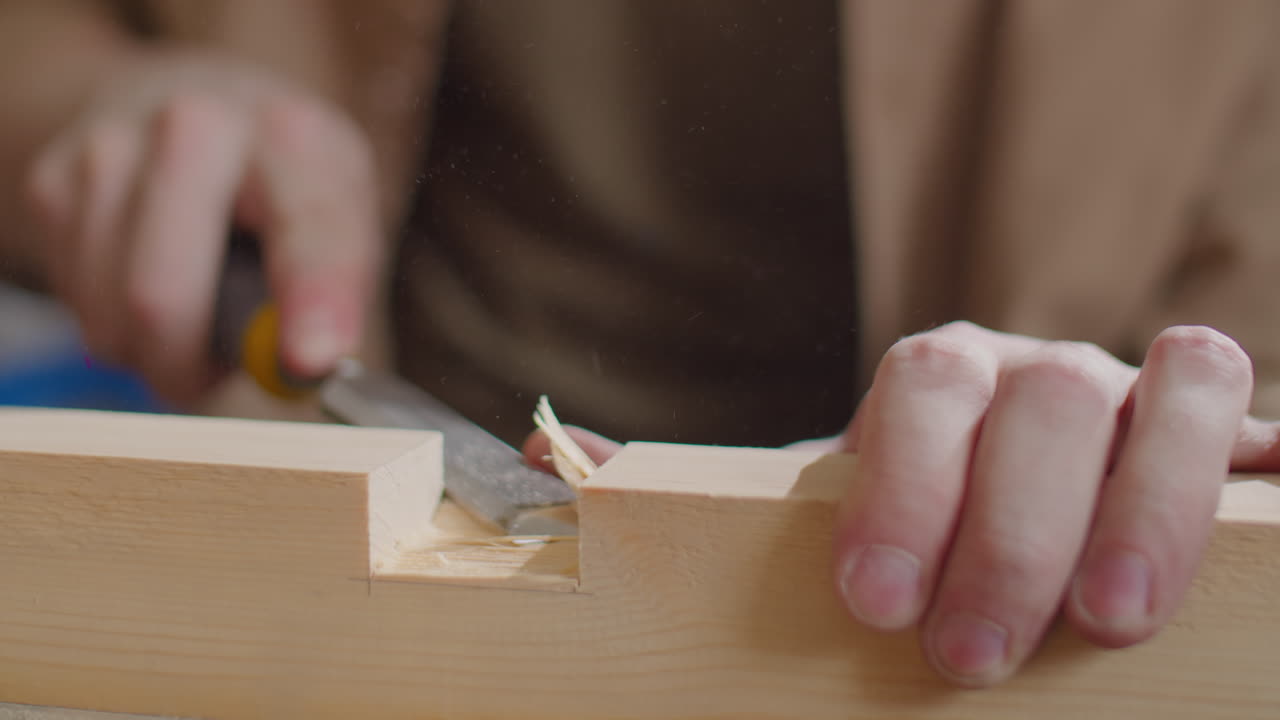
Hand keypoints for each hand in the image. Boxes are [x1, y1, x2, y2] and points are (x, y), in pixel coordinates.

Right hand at [22, 50, 380, 404]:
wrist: (206, 112)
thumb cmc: (288, 190)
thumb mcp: (345, 223)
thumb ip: (338, 294)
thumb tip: (301, 369)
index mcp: (293, 135)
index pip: (306, 225)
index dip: (312, 297)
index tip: (313, 359)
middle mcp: (196, 125)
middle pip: (161, 292)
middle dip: (188, 367)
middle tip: (215, 377)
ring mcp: (110, 146)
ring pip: (114, 314)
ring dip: (156, 350)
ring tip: (198, 307)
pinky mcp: (52, 180)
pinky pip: (80, 306)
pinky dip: (119, 323)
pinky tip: (150, 276)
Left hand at [522, 321, 1279, 686]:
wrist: (1019, 499)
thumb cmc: (917, 523)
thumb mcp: (824, 513)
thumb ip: (710, 494)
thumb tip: (557, 469)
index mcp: (935, 378)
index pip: (916, 387)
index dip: (902, 485)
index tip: (872, 602)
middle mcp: (1036, 368)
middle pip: (1040, 403)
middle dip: (1008, 530)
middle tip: (968, 653)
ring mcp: (1133, 389)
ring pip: (1162, 392)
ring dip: (1139, 507)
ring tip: (1105, 626)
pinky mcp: (1213, 430)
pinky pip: (1251, 410)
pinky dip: (1258, 457)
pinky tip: (1256, 519)